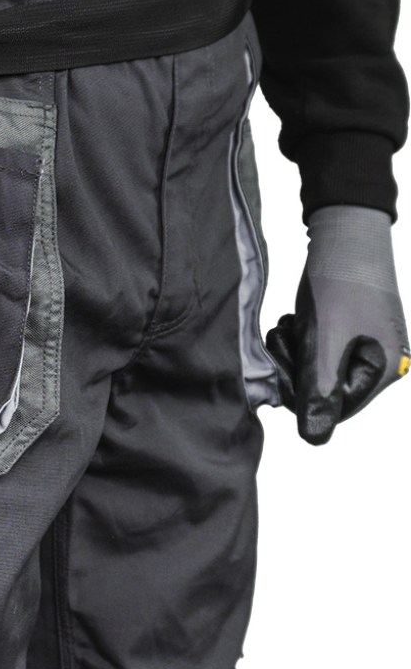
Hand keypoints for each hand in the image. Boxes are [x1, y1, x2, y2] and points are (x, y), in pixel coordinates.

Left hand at [266, 205, 408, 444]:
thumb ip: (318, 392)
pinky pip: (319, 351)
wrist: (344, 230)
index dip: (301, 394)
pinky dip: (301, 340)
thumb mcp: (322, 343)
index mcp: (385, 369)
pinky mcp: (352, 329)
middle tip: (284, 337)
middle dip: (296, 370)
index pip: (334, 409)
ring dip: (294, 353)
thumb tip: (314, 439)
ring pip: (317, 370)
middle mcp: (383, 361)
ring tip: (291, 324)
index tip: (283, 368)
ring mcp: (369, 344)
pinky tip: (296, 320)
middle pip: (325, 390)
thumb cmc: (338, 283)